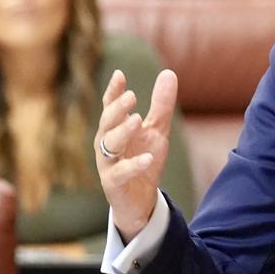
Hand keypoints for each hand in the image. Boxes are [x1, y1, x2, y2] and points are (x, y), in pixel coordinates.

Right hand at [95, 68, 177, 241]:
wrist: (141, 200)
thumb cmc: (143, 159)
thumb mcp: (157, 130)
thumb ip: (161, 105)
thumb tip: (168, 73)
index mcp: (114, 128)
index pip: (110, 106)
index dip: (113, 91)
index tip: (120, 75)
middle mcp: (106, 144)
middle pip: (107, 122)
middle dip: (117, 109)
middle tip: (131, 96)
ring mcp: (107, 164)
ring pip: (109, 145)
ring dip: (122, 132)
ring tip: (137, 120)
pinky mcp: (113, 184)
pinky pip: (121, 173)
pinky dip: (134, 165)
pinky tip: (148, 157)